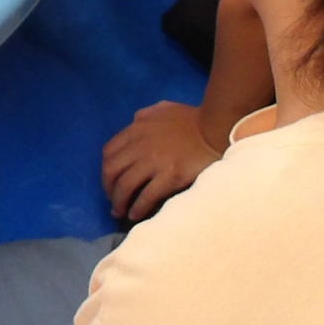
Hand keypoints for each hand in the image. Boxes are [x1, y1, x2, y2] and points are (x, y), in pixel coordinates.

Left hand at [101, 100, 223, 220]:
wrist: (217, 128)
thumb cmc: (193, 119)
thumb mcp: (163, 109)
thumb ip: (145, 116)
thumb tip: (134, 122)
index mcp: (137, 130)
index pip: (109, 152)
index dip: (106, 170)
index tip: (110, 181)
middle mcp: (140, 146)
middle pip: (112, 171)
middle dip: (108, 188)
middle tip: (113, 200)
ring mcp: (154, 162)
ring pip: (125, 186)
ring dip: (119, 202)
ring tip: (120, 212)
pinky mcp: (170, 177)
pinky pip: (147, 196)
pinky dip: (138, 208)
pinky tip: (136, 215)